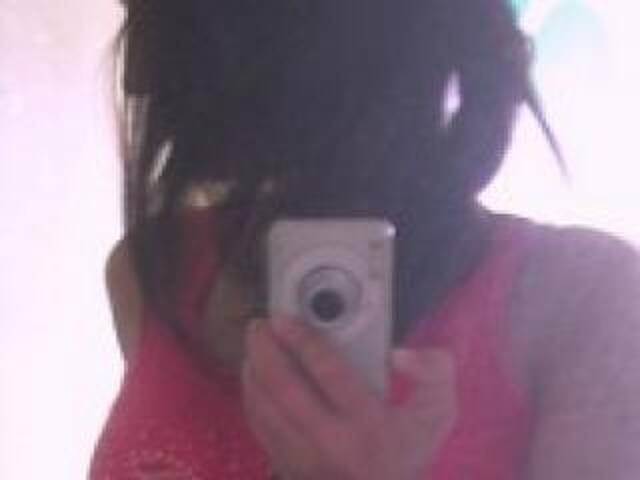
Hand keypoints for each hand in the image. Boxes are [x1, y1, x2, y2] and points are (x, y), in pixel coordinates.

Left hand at [242, 318, 456, 479]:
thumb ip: (433, 373)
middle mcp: (331, 442)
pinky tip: (254, 375)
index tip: (286, 318)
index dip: (303, 340)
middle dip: (265, 350)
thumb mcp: (437, 412)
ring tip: (254, 344)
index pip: (329, 373)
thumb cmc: (408, 450)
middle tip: (259, 325)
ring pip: (263, 407)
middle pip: (284, 388)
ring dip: (252, 369)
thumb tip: (399, 354)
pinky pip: (259, 426)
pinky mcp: (287, 465)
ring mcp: (304, 458)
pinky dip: (251, 395)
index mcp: (369, 425)